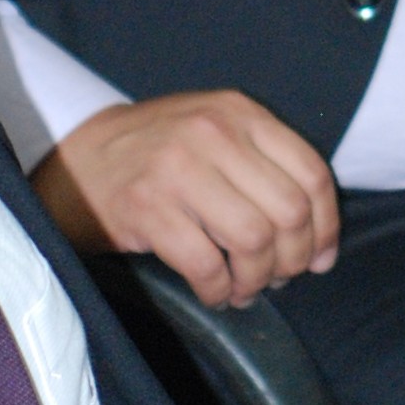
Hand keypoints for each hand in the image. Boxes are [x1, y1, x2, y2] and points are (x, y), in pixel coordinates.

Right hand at [36, 92, 337, 307]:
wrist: (78, 160)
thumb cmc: (160, 155)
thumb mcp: (216, 134)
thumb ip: (265, 167)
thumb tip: (318, 240)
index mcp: (239, 112)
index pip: (311, 173)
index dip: (325, 226)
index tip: (320, 258)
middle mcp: (212, 132)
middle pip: (288, 212)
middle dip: (292, 260)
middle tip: (278, 278)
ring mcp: (176, 168)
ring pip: (253, 240)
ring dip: (255, 279)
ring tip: (243, 288)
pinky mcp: (146, 206)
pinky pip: (205, 264)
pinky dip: (219, 290)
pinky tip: (214, 292)